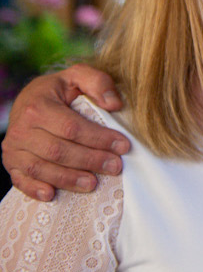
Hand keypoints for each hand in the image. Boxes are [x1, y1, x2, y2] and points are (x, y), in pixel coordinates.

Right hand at [2, 65, 129, 200]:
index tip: (123, 146)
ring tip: (94, 183)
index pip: (72, 128)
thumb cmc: (58, 91)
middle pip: (59, 151)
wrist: (28, 101)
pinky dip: (35, 189)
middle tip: (115, 167)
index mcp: (38, 106)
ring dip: (69, 178)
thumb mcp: (77, 76)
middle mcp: (21, 129)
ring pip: (41, 168)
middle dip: (90, 160)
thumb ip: (98, 82)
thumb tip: (114, 104)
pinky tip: (52, 194)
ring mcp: (14, 149)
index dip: (99, 139)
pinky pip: (20, 180)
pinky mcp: (11, 163)